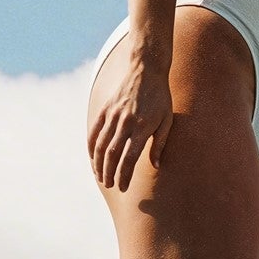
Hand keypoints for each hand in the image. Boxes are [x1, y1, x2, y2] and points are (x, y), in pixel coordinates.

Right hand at [88, 59, 173, 190]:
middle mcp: (125, 122)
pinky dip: (92, 146)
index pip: (130, 158)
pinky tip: (92, 158)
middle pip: (112, 154)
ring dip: (98, 163)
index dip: (125, 175)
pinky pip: (94, 131)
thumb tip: (156, 165)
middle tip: (110, 185)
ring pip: (100, 145)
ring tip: (100, 177)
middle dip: (109, 173)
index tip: (123, 187)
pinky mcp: (105, 109)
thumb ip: (160, 144)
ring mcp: (113, 115)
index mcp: (143, 128)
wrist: (146, 71)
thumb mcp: (167, 121)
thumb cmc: (161, 98)